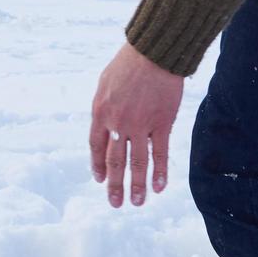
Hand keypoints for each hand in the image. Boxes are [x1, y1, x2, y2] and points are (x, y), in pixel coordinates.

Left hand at [88, 42, 184, 208]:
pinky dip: (159, 172)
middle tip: (115, 203)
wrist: (153, 53)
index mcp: (100, 112)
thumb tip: (105, 124)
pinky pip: (159, 153)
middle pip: (114, 160)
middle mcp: (118, 123)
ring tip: (136, 202)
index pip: (96, 146)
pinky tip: (159, 186)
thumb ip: (104, 106)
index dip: (98, 165)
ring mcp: (140, 125)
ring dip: (136, 185)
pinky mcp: (161, 124)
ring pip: (137, 163)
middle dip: (115, 184)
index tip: (101, 180)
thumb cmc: (129, 63)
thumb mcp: (105, 83)